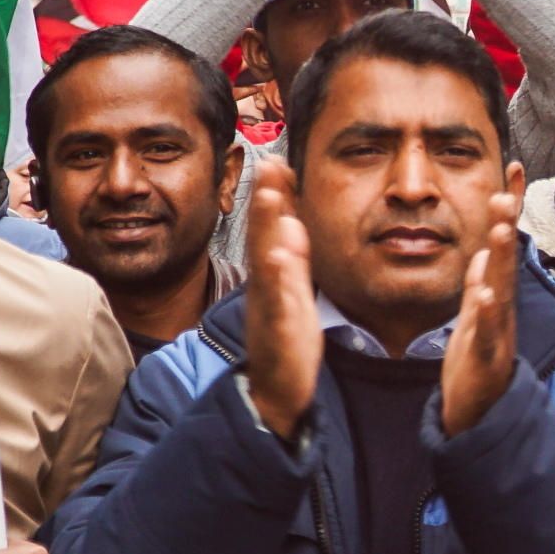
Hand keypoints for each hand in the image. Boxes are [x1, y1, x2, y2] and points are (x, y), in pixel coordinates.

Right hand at [239, 160, 323, 441]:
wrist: (276, 393)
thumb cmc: (285, 340)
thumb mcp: (291, 290)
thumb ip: (291, 256)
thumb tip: (289, 218)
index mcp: (271, 277)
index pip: (269, 230)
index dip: (272, 195)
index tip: (276, 159)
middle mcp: (264, 287)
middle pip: (263, 238)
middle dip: (266, 200)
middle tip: (269, 164)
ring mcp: (269, 308)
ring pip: (266, 264)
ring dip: (266, 230)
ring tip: (270, 197)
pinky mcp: (278, 332)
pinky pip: (277, 303)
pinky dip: (278, 280)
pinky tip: (280, 258)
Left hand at [439, 165, 526, 436]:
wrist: (477, 412)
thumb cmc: (474, 362)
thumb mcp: (473, 314)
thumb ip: (479, 282)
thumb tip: (483, 251)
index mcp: (494, 291)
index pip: (502, 242)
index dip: (509, 206)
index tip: (513, 169)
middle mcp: (500, 305)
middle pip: (505, 258)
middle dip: (507, 223)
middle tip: (505, 191)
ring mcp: (496, 329)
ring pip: (501, 288)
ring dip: (503, 258)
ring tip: (502, 229)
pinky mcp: (485, 354)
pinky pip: (486, 330)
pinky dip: (487, 311)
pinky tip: (485, 292)